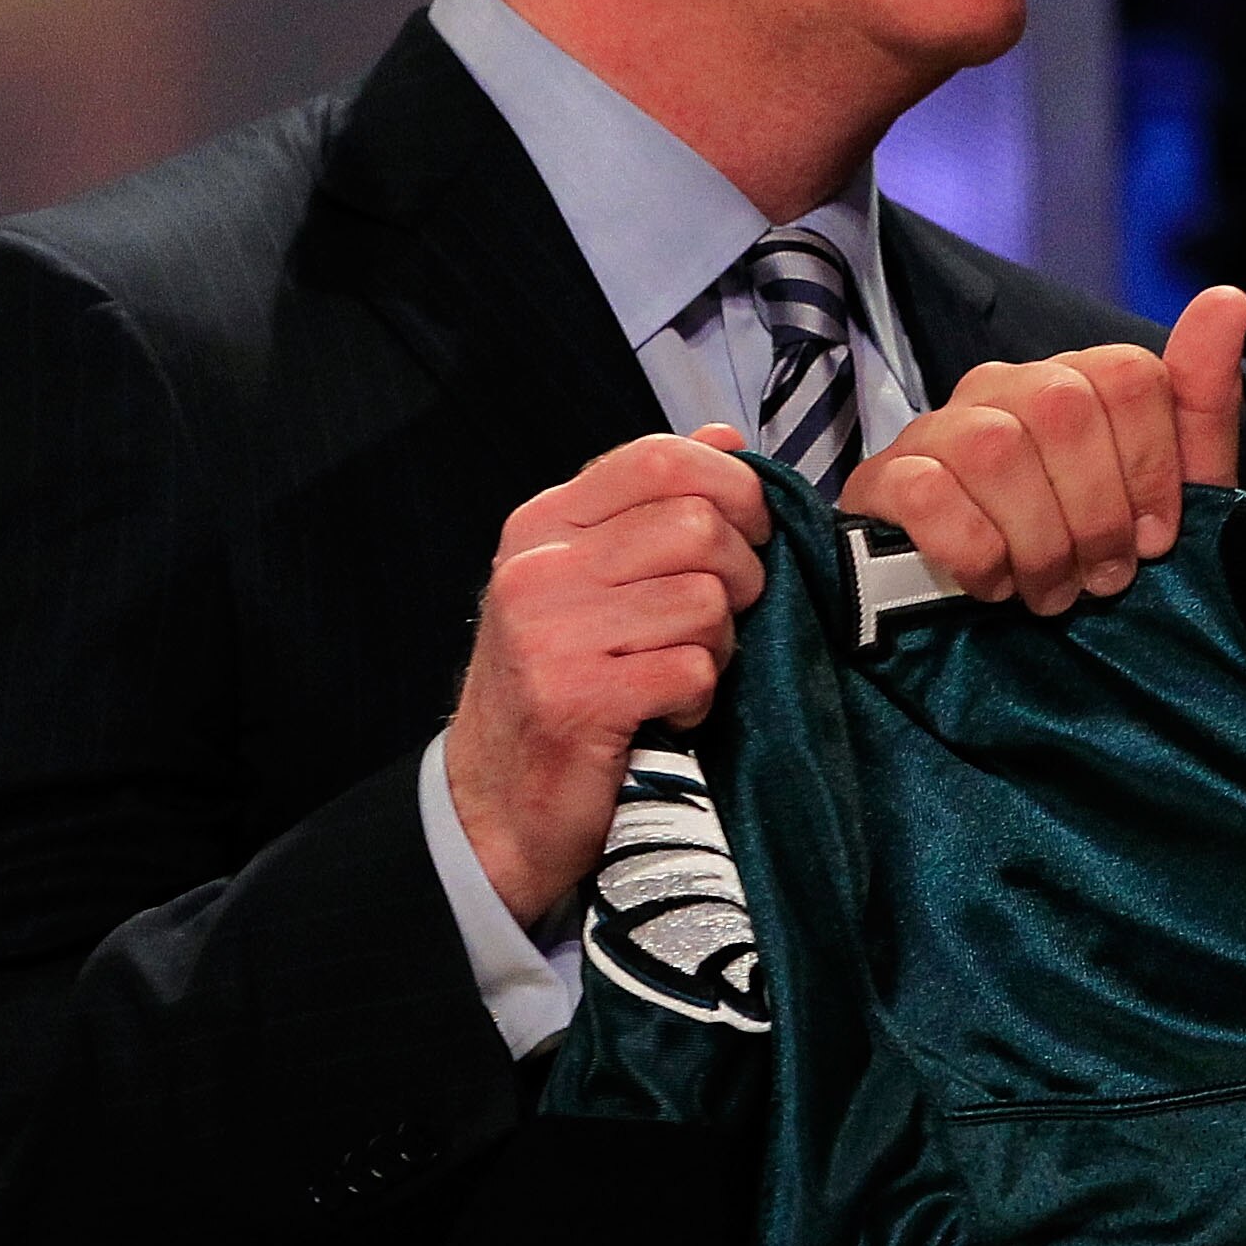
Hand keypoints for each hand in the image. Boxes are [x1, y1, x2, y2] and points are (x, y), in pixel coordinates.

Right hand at [447, 427, 772, 927]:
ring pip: (708, 599)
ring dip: (718, 645)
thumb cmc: (558, 687)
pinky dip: (699, 697)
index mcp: (543, 526)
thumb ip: (650, 508)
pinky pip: (694, 669)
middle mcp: (539, 569)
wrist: (493, 807)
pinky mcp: (577, 699)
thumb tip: (724, 438)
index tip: (752, 530)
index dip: (733, 486)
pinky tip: (666, 712)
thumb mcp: (588, 583)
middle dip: (741, 574)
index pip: (658, 457)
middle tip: (721, 619)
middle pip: (699, 525)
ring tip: (679, 671)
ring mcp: (552, 633)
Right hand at [850, 286, 1245, 614]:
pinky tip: (992, 584)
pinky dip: (971, 549)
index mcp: (1075, 378)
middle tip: (1101, 579)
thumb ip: (1200, 399)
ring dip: (1038, 541)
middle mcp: (1004, 386)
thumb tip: (1230, 299)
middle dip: (1097, 513)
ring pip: (994, 450)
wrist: (984, 618)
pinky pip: (924, 491)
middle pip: (1064, 407)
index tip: (1155, 540)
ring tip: (1051, 592)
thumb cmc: (1088, 544)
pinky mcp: (882, 479)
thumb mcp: (1169, 488)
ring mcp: (937, 427)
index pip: (1129, 374)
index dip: (1151, 466)